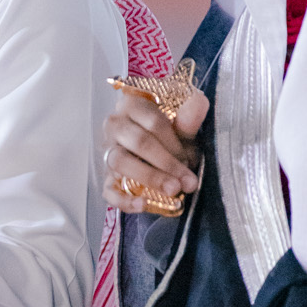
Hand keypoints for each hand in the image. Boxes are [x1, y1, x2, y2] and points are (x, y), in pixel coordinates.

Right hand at [103, 86, 208, 213]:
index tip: (190, 160)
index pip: (153, 121)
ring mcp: (107, 151)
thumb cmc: (168, 138)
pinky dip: (123, 199)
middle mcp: (115, 125)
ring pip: (121, 162)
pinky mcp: (105, 177)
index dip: (174, 143)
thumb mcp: (180, 129)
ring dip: (150, 177)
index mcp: (133, 106)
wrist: (153, 155)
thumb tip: (200, 101)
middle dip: (166, 163)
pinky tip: (142, 205)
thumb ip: (188, 119)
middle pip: (138, 141)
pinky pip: (108, 189)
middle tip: (187, 181)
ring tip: (172, 190)